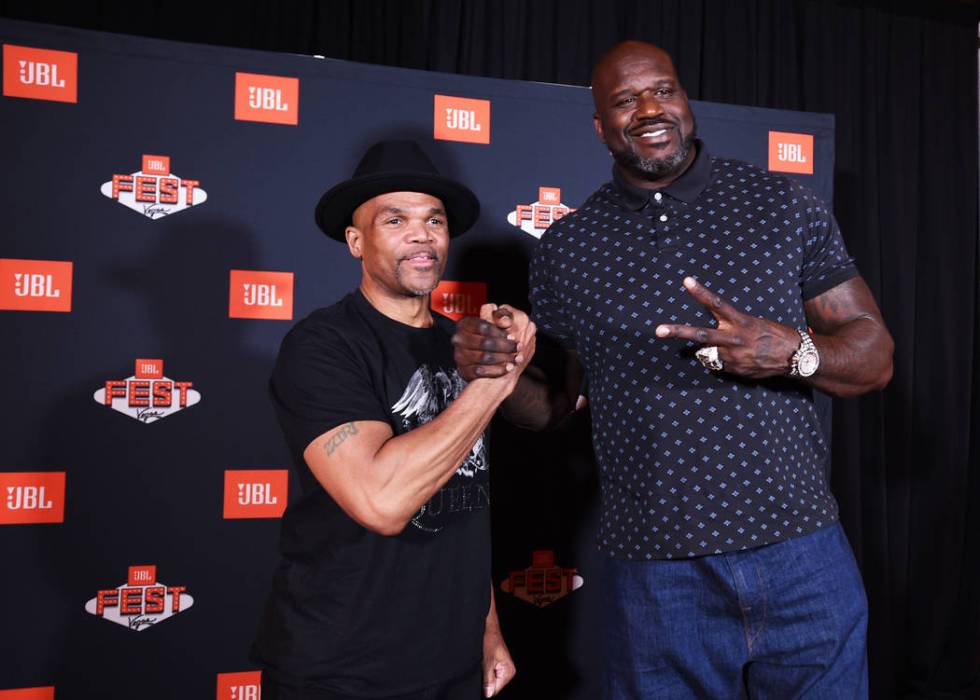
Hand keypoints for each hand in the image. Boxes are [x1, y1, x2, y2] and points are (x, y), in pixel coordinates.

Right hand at [453, 304, 534, 379]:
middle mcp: (459, 339)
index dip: (499, 332)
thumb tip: (505, 321)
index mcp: (465, 323)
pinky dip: (497, 370)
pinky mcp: (464, 370)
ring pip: (484, 357)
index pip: (482, 326)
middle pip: (484, 343)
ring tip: (516, 358)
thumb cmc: (493, 335)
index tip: (513, 336)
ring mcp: (460, 355)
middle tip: (518, 347)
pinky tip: (508, 367)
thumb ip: (503, 315)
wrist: (487, 357)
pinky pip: (481, 371)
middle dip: (504, 346)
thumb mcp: (499, 320)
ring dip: (503, 358)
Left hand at [482, 622, 515, 696]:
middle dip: (485, 679)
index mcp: (508, 671)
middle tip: (482, 666)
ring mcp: (501, 668)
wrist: (489, 627)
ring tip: (483, 662)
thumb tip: (488, 693)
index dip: (486, 687)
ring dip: (484, 674)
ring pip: (490, 679)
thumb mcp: (487, 661)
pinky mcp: (496, 665)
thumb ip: (488, 679)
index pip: (496, 689)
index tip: (481, 680)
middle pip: (493, 685)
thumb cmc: (491, 639)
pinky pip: (488, 673)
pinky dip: (484, 670)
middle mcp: (507, 671)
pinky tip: (483, 662)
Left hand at [655, 277, 799, 377]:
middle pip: (700, 334)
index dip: (700, 292)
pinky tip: (742, 359)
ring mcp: (733, 356)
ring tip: (734, 350)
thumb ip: (731, 329)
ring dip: (710, 352)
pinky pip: (720, 365)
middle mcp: (734, 338)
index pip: (716, 304)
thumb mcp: (753, 324)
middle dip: (678, 331)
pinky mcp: (735, 370)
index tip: (686, 281)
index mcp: (740, 322)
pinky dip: (725, 362)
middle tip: (659, 330)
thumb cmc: (774, 335)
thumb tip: (712, 341)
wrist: (795, 356)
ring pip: (707, 353)